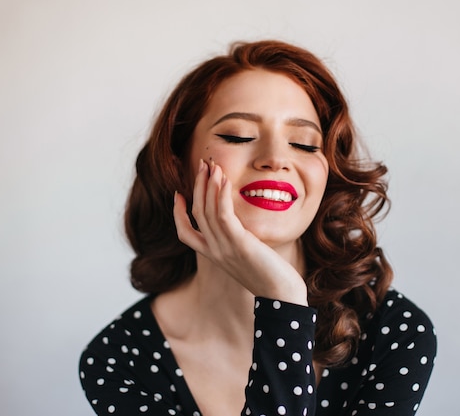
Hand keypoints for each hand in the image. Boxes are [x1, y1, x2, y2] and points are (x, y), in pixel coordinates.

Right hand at [173, 159, 307, 304]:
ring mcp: (224, 248)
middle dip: (198, 186)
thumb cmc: (270, 276)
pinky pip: (223, 215)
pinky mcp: (239, 243)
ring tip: (212, 165)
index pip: (185, 232)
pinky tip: (224, 181)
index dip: (178, 212)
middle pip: (196, 212)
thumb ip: (239, 241)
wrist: (281, 295)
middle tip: (202, 164)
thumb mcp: (247, 256)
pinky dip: (221, 196)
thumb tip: (243, 227)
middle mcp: (214, 251)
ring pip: (206, 210)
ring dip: (208, 185)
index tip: (179, 193)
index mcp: (213, 255)